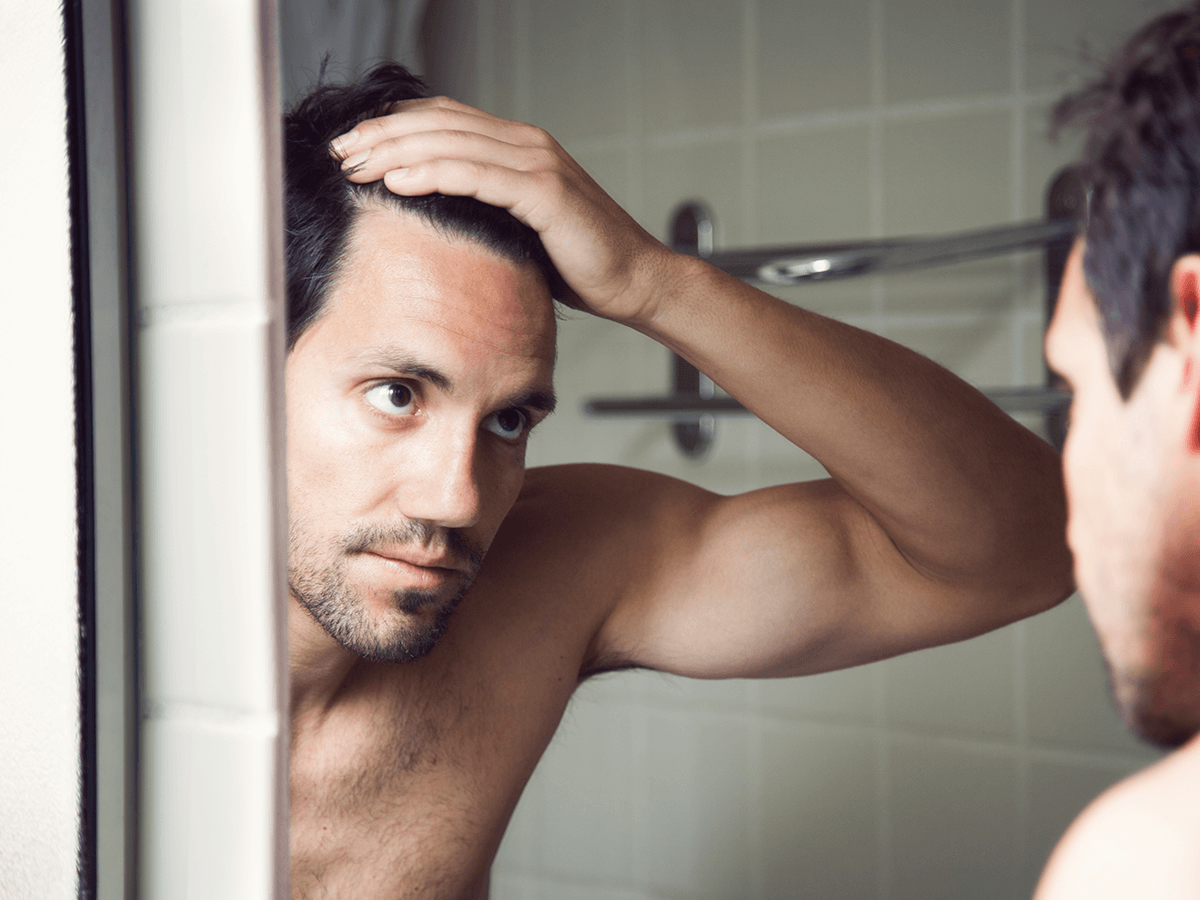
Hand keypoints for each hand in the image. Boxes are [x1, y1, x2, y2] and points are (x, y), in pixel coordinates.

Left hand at [331, 97, 676, 323]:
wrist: (633, 280)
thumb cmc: (578, 262)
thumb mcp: (519, 228)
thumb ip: (483, 208)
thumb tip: (432, 216)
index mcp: (519, 146)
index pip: (444, 120)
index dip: (394, 126)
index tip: (352, 145)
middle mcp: (527, 144)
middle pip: (439, 124)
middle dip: (382, 134)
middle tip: (340, 150)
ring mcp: (537, 163)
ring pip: (451, 143)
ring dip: (396, 151)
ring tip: (355, 164)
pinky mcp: (545, 192)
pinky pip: (477, 175)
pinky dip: (433, 173)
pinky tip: (397, 180)